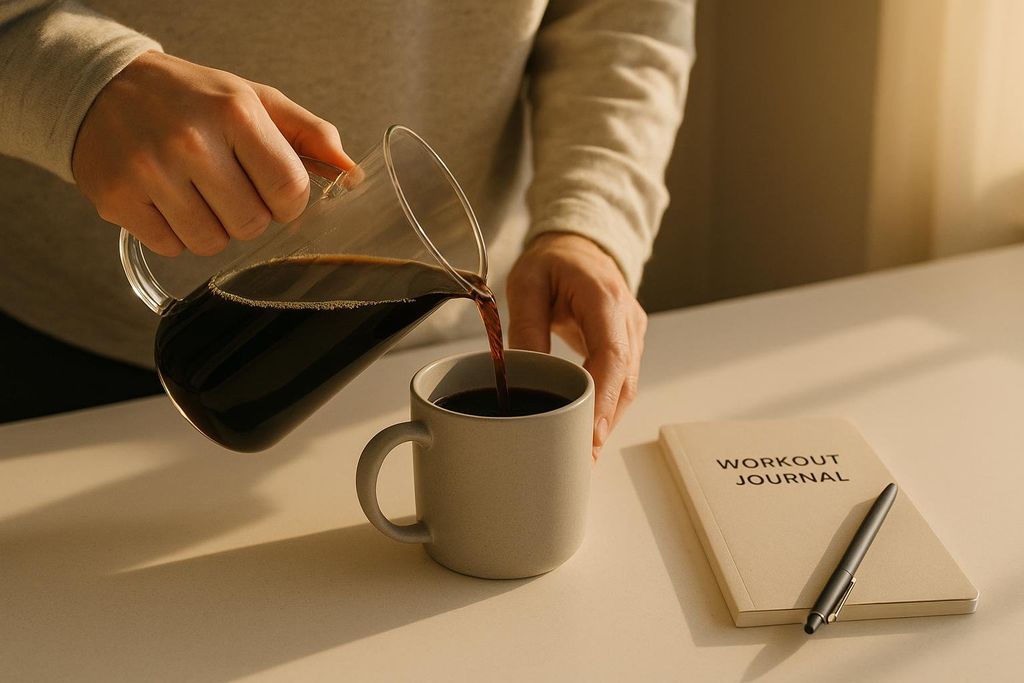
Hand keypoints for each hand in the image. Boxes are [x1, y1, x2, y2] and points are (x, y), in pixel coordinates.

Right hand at [72, 51, 354, 256]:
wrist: (103, 87)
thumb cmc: (191, 98)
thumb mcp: (254, 100)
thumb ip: (309, 135)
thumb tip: (351, 174)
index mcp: (235, 113)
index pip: (289, 190)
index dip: (288, 204)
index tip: (275, 194)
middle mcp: (191, 141)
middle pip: (251, 224)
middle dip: (249, 215)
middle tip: (227, 186)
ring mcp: (149, 171)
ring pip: (211, 243)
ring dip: (213, 228)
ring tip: (196, 193)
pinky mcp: (117, 198)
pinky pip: (172, 247)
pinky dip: (175, 233)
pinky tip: (166, 200)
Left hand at [507, 233, 647, 459]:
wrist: (580, 247)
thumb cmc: (553, 261)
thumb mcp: (527, 283)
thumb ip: (526, 326)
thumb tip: (522, 371)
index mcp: (604, 299)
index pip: (612, 356)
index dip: (603, 398)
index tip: (591, 433)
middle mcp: (627, 320)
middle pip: (625, 381)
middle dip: (605, 421)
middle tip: (581, 458)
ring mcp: (633, 334)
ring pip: (627, 387)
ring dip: (607, 419)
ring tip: (583, 455)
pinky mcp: (629, 346)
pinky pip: (622, 382)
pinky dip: (607, 407)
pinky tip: (588, 430)